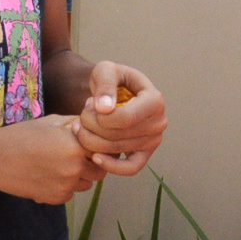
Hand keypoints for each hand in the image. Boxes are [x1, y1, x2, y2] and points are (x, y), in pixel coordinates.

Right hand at [0, 116, 104, 202]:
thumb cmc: (22, 135)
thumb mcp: (52, 122)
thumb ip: (77, 123)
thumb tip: (96, 119)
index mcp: (76, 146)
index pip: (105, 150)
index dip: (99, 146)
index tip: (91, 144)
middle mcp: (74, 168)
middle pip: (100, 171)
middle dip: (92, 163)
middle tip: (77, 155)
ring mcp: (65, 186)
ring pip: (86, 184)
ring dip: (79, 176)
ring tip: (59, 164)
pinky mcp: (55, 199)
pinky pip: (70, 193)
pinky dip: (64, 186)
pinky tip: (48, 174)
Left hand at [74, 60, 165, 174]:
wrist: (112, 92)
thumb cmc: (110, 79)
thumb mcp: (105, 70)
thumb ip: (105, 84)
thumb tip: (104, 109)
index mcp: (155, 99)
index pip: (126, 118)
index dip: (101, 118)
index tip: (88, 106)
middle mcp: (159, 122)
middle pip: (120, 136)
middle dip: (92, 127)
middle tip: (81, 116)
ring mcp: (154, 140)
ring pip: (119, 150)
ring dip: (92, 141)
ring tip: (81, 127)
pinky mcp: (145, 154)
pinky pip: (131, 168)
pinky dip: (111, 166)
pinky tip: (94, 157)